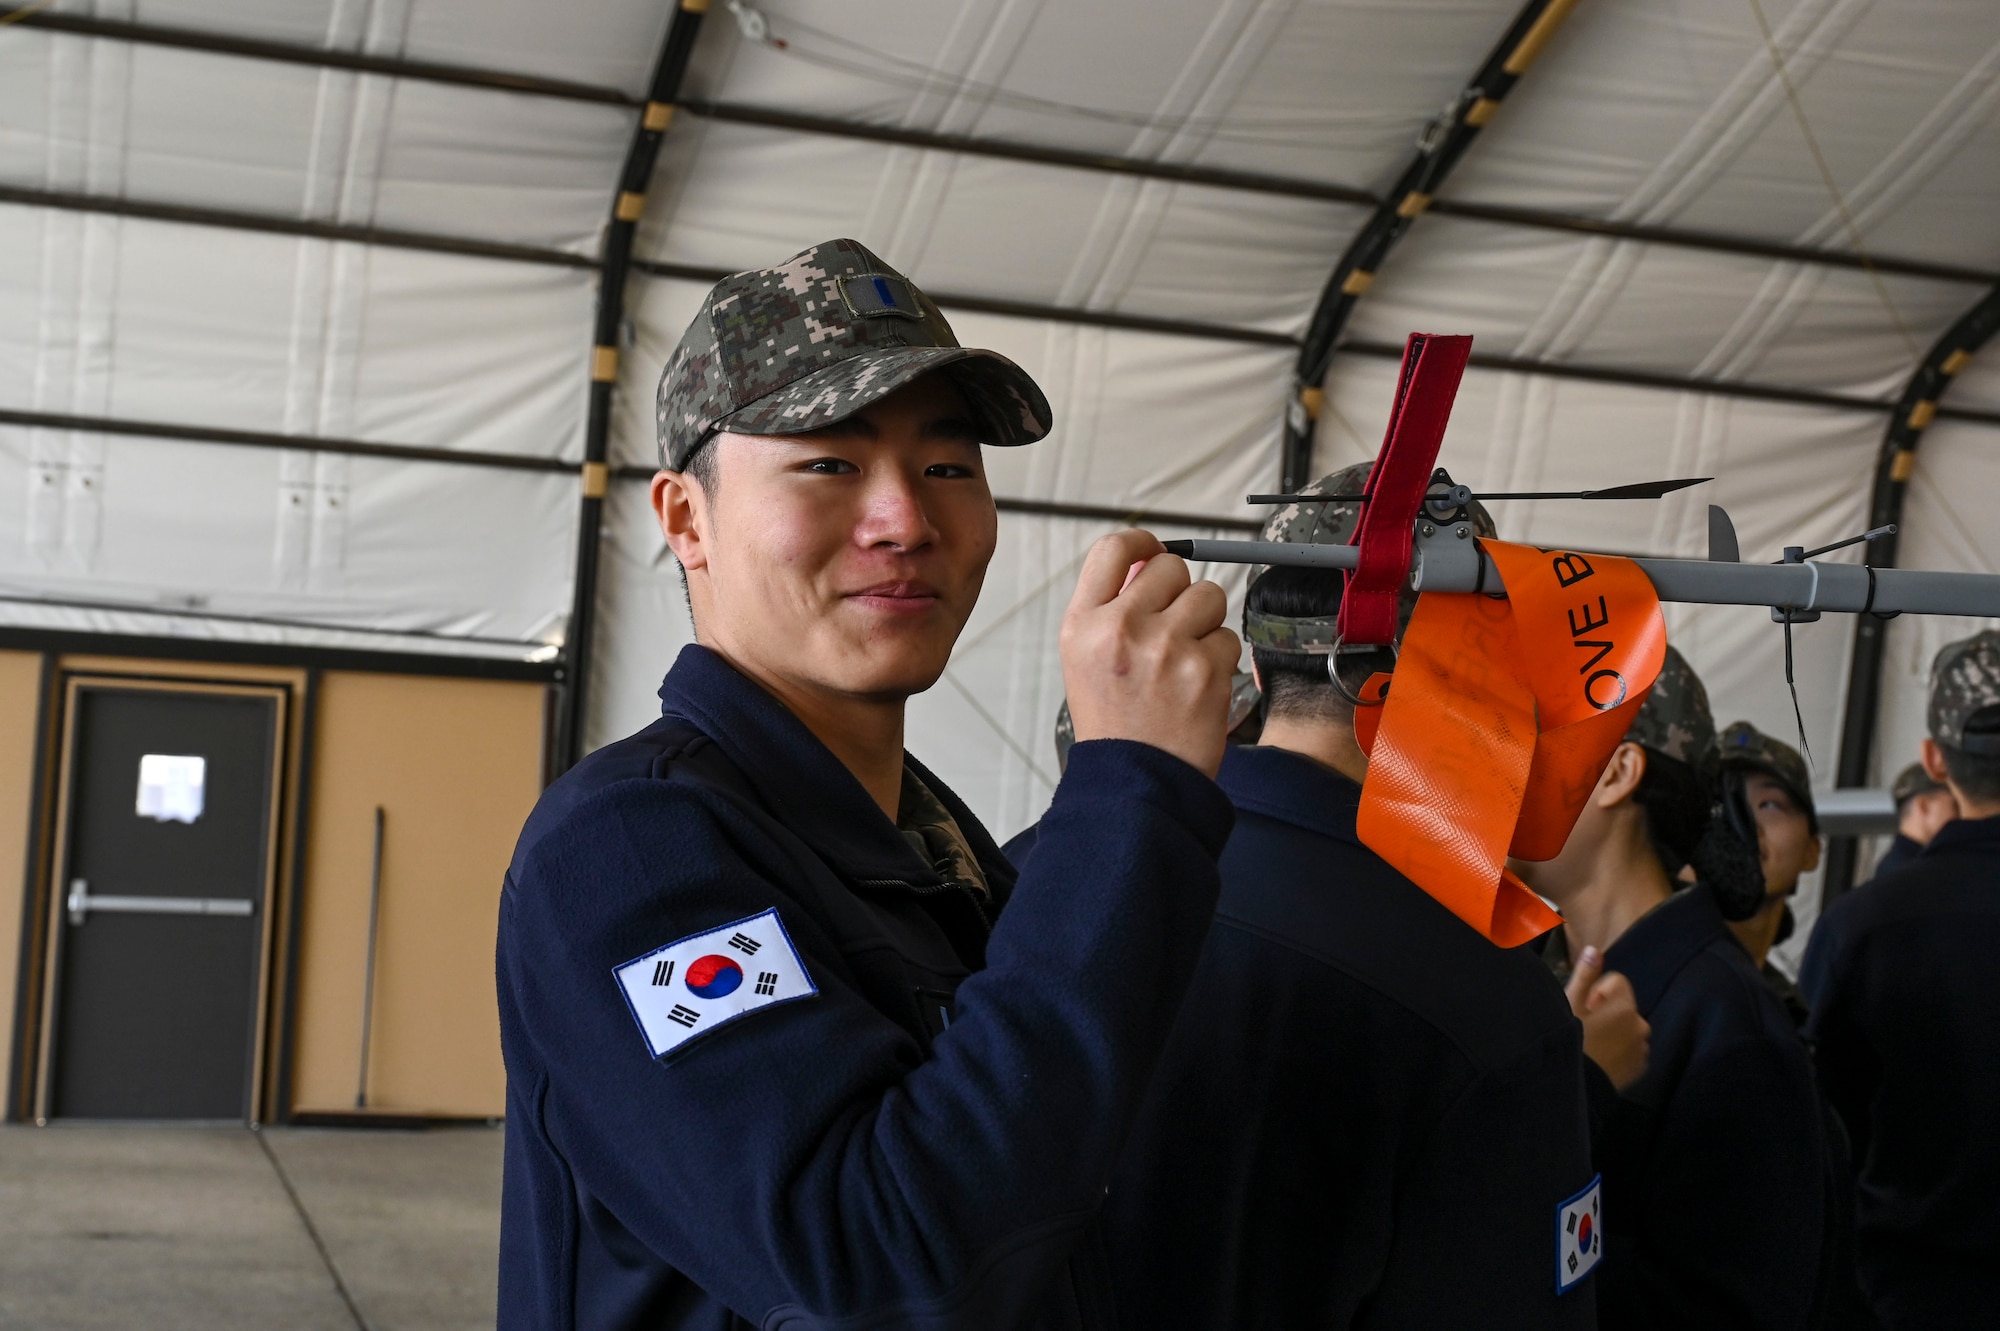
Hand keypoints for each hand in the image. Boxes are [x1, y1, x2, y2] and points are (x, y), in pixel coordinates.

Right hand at [1060, 530, 1239, 776]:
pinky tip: (1196, 687)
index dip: (1142, 542)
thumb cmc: (1114, 722)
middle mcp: (1121, 628)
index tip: (1155, 551)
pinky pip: (1227, 637)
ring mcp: (1166, 647)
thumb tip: (1150, 560)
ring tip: (1183, 661)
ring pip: (1208, 596)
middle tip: (1171, 631)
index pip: (1114, 549)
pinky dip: (1219, 659)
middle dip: (1179, 593)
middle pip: (1171, 567)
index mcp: (1083, 624)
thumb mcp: (1086, 659)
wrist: (1136, 782)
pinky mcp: (1205, 669)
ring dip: (1204, 623)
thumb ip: (1111, 608)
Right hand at [1566, 945, 1649, 1091]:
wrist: (1577, 1086)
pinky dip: (1619, 1050)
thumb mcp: (1571, 1004)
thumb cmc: (1572, 1042)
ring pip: (1627, 1028)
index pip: (1617, 981)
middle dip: (1606, 1011)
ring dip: (1613, 1030)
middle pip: (1623, 1005)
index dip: (1597, 990)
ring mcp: (1642, 1048)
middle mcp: (1641, 1025)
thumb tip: (1594, 949)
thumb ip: (1585, 975)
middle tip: (1584, 1027)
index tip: (1584, 1007)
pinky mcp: (1640, 1067)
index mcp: (1625, 1006)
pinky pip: (1631, 1048)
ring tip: (1592, 1045)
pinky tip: (1600, 1059)